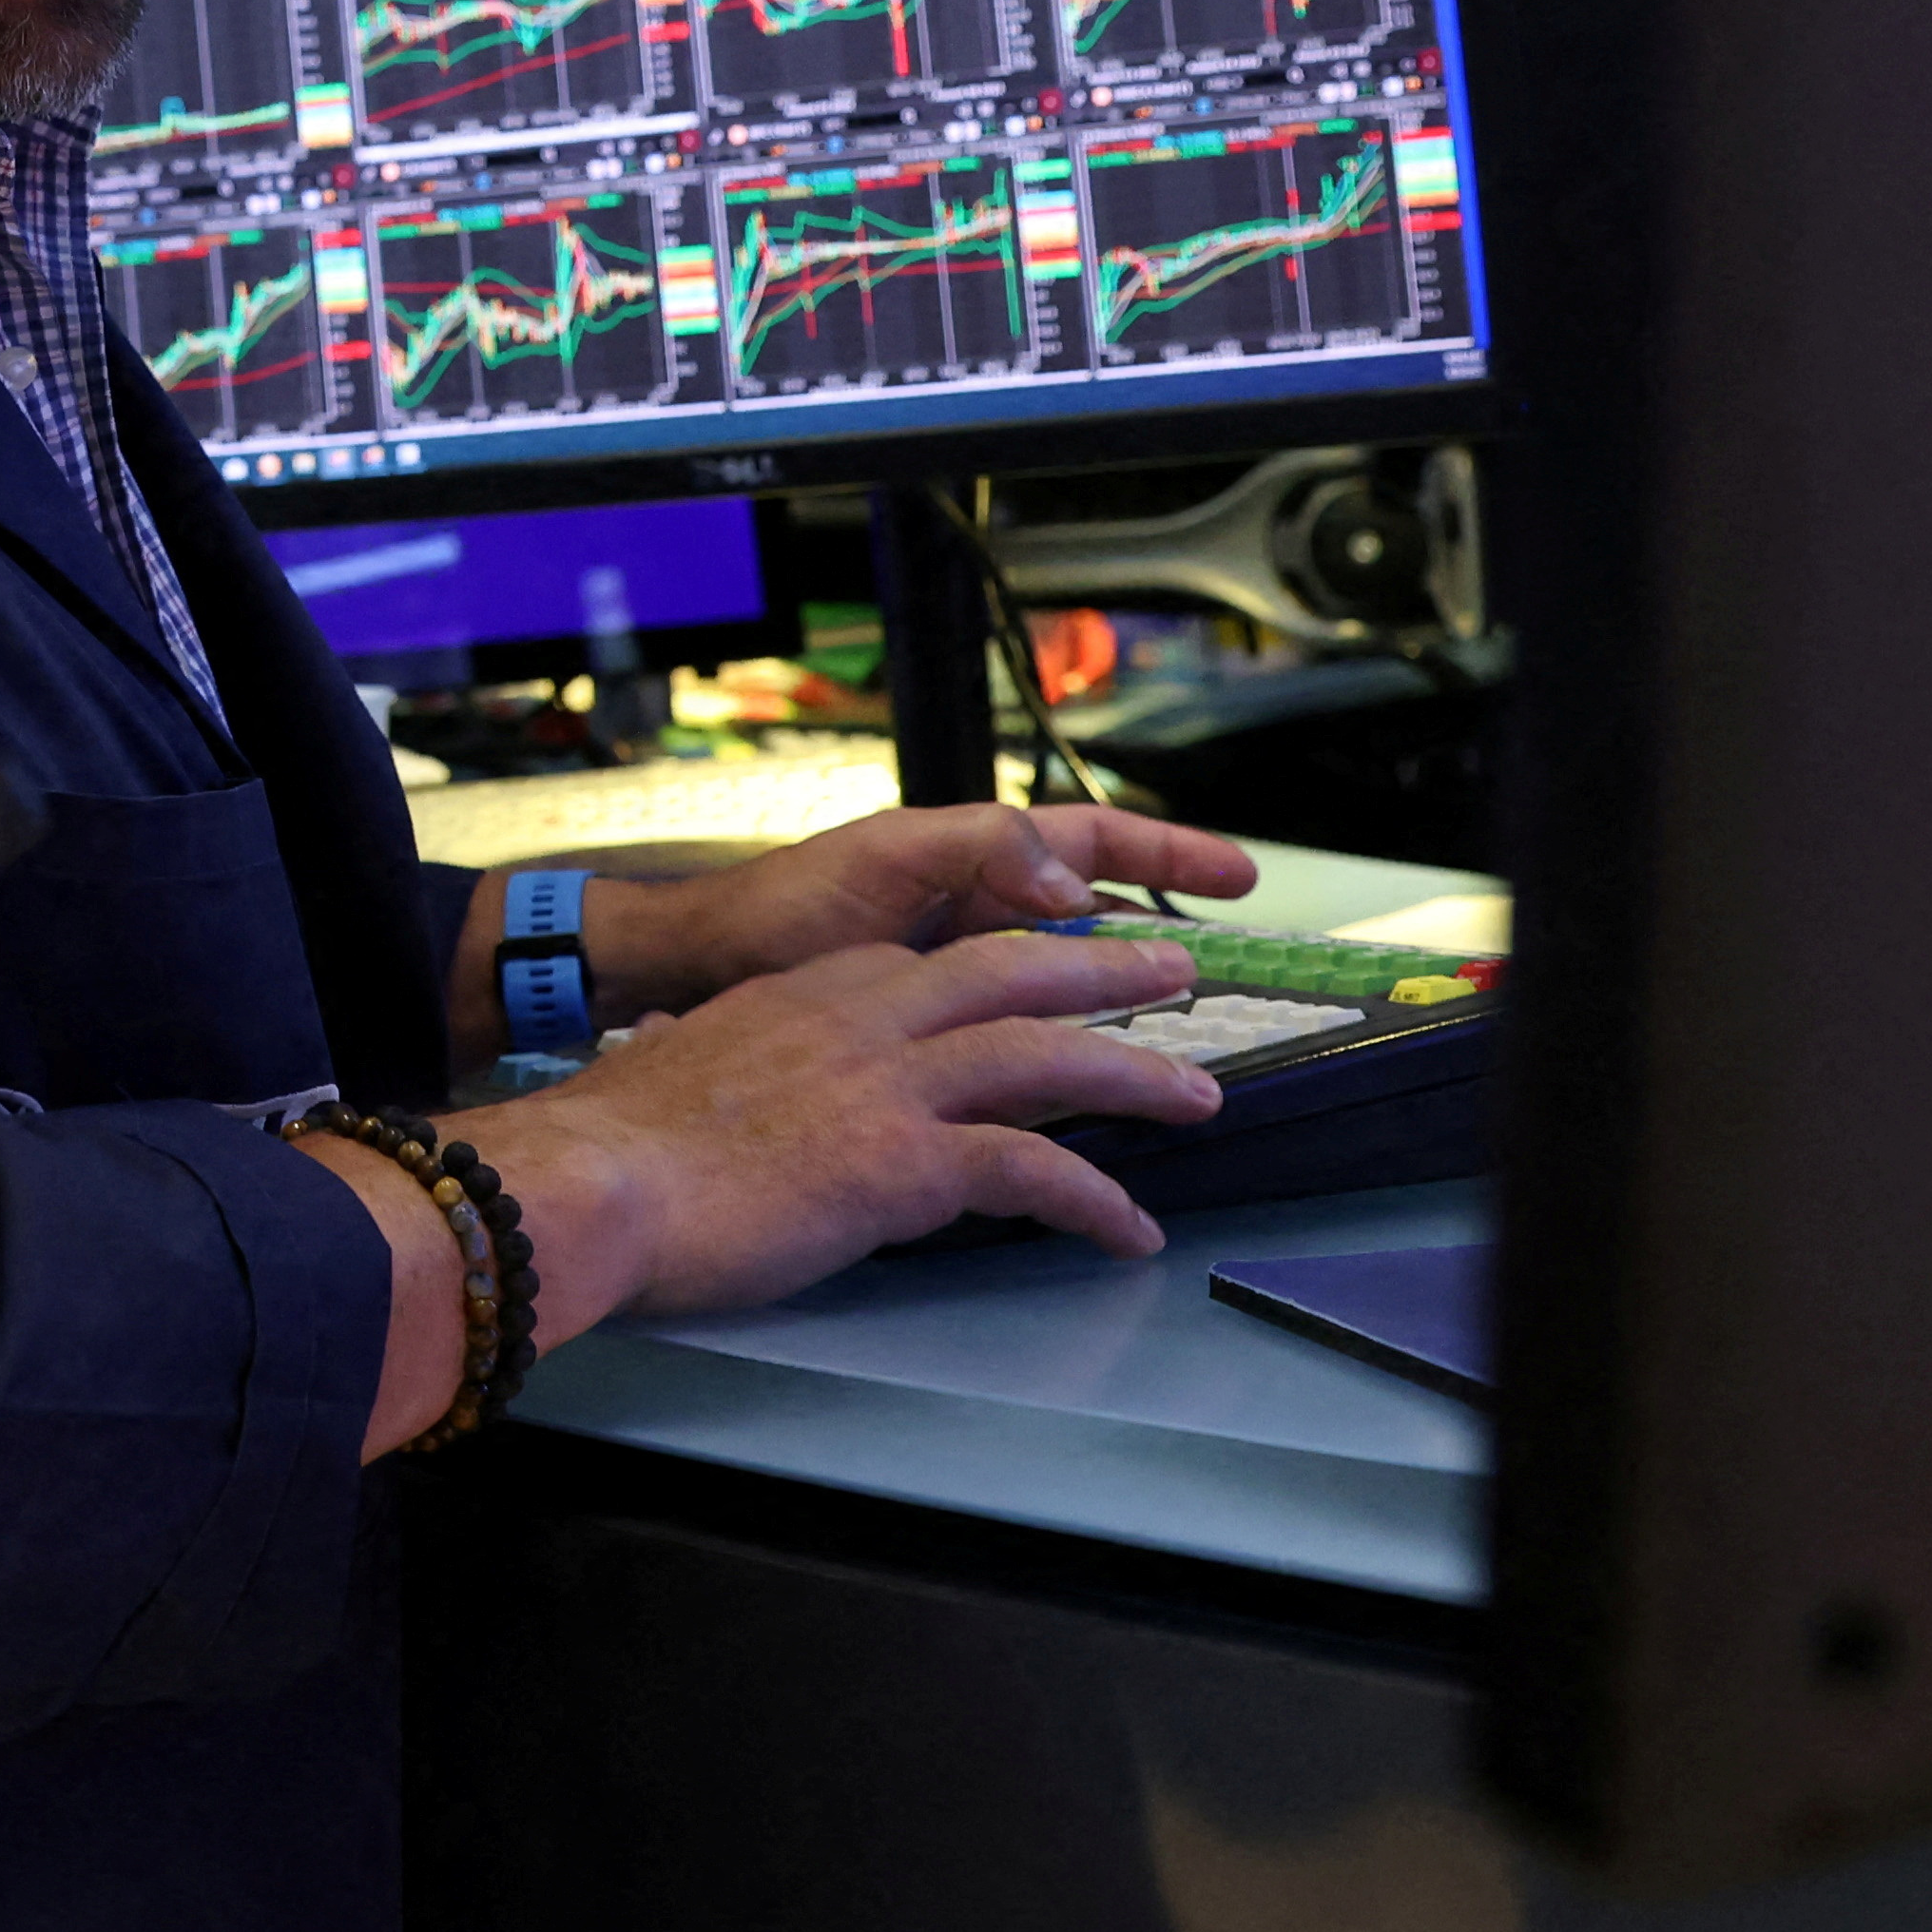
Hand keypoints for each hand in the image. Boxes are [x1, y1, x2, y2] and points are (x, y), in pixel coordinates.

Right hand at [306, 930, 1229, 1440]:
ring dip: (1135, 1074)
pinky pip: (1034, 1172)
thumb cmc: (613, 1149)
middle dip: (1104, 970)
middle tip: (1170, 970)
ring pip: (1050, 1056)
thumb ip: (702, 1060)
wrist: (590, 1185)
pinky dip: (1094, 1202)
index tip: (1049, 974)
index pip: (933, 963)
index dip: (1009, 967)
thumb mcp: (671, 1073)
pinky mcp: (908, 1161)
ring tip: (1196, 1096)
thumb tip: (679, 1057)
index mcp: (812, 991)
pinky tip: (1127, 1232)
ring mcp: (893, 1084)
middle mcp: (864, 1015)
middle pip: (1015, 973)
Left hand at [583, 800, 1254, 1017]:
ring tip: (1185, 1039)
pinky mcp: (936, 1039)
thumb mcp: (881, 859)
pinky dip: (1063, 1058)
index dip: (1169, 854)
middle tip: (1237, 969)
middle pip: (1097, 917)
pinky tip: (1095, 1091)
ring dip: (1123, 1003)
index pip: (1095, 840)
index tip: (1238, 877)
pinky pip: (1020, 1039)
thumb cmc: (775, 908)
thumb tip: (1070, 882)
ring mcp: (958, 975)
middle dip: (1166, 936)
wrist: (694, 982)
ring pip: (1067, 982)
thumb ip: (980, 852)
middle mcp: (977, 911)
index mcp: (975, 856)